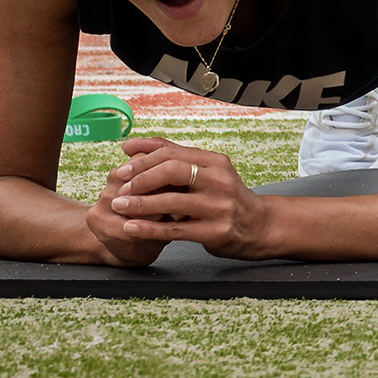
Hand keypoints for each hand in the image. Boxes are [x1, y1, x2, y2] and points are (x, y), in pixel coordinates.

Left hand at [84, 136, 268, 261]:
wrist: (259, 226)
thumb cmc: (223, 197)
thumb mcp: (205, 172)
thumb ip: (170, 157)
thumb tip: (128, 146)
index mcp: (216, 162)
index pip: (172, 154)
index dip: (143, 160)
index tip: (122, 169)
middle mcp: (220, 181)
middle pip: (173, 171)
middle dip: (141, 179)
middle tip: (120, 188)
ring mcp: (220, 206)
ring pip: (172, 201)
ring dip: (140, 204)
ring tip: (118, 206)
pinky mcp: (217, 231)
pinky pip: (176, 230)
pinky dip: (149, 228)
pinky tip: (130, 227)